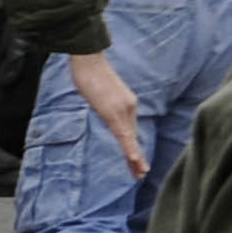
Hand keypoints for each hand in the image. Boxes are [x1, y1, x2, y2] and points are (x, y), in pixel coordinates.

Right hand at [68, 49, 147, 179]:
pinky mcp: (113, 111)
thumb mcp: (101, 92)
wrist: (89, 58)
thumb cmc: (91, 72)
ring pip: (130, 138)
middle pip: (133, 137)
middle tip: (141, 174)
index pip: (132, 130)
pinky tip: (133, 159)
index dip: (134, 146)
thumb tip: (104, 110)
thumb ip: (106, 104)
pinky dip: (128, 147)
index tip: (137, 162)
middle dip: (136, 157)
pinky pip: (122, 133)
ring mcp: (123, 109)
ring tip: (140, 174)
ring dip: (134, 157)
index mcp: (127, 103)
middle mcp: (130, 107)